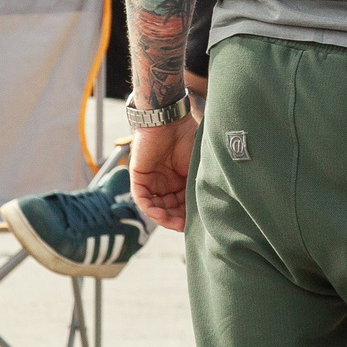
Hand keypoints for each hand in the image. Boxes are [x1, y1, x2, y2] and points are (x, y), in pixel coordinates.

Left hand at [130, 117, 193, 232]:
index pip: (183, 204)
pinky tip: (160, 214)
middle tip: (184, 227)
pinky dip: (150, 209)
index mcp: (180, 180)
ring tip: (174, 223)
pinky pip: (142, 199)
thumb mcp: (197, 167)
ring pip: (155, 207)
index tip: (196, 224)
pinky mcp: (139, 177)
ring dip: (164, 218)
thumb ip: (197, 186)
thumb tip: (207, 207)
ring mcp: (152, 181)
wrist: (170, 120)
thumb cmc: (188, 138)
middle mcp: (165, 183)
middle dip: (176, 220)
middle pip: (169, 209)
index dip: (188, 216)